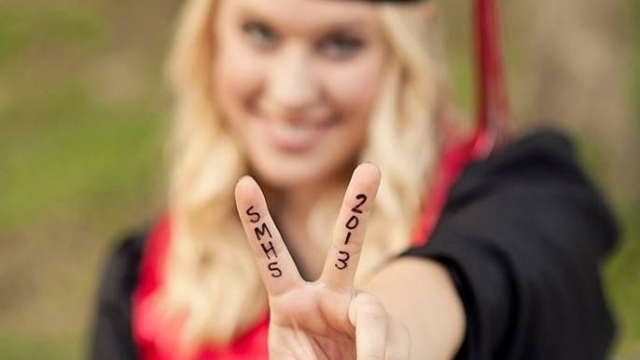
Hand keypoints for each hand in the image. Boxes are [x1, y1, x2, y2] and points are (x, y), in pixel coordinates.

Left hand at [235, 163, 409, 359]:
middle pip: (346, 247)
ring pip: (373, 314)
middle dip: (358, 207)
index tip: (243, 183)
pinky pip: (391, 343)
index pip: (271, 257)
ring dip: (372, 345)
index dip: (257, 222)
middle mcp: (329, 296)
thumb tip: (362, 354)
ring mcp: (361, 311)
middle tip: (371, 169)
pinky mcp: (391, 332)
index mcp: (290, 300)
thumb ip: (304, 354)